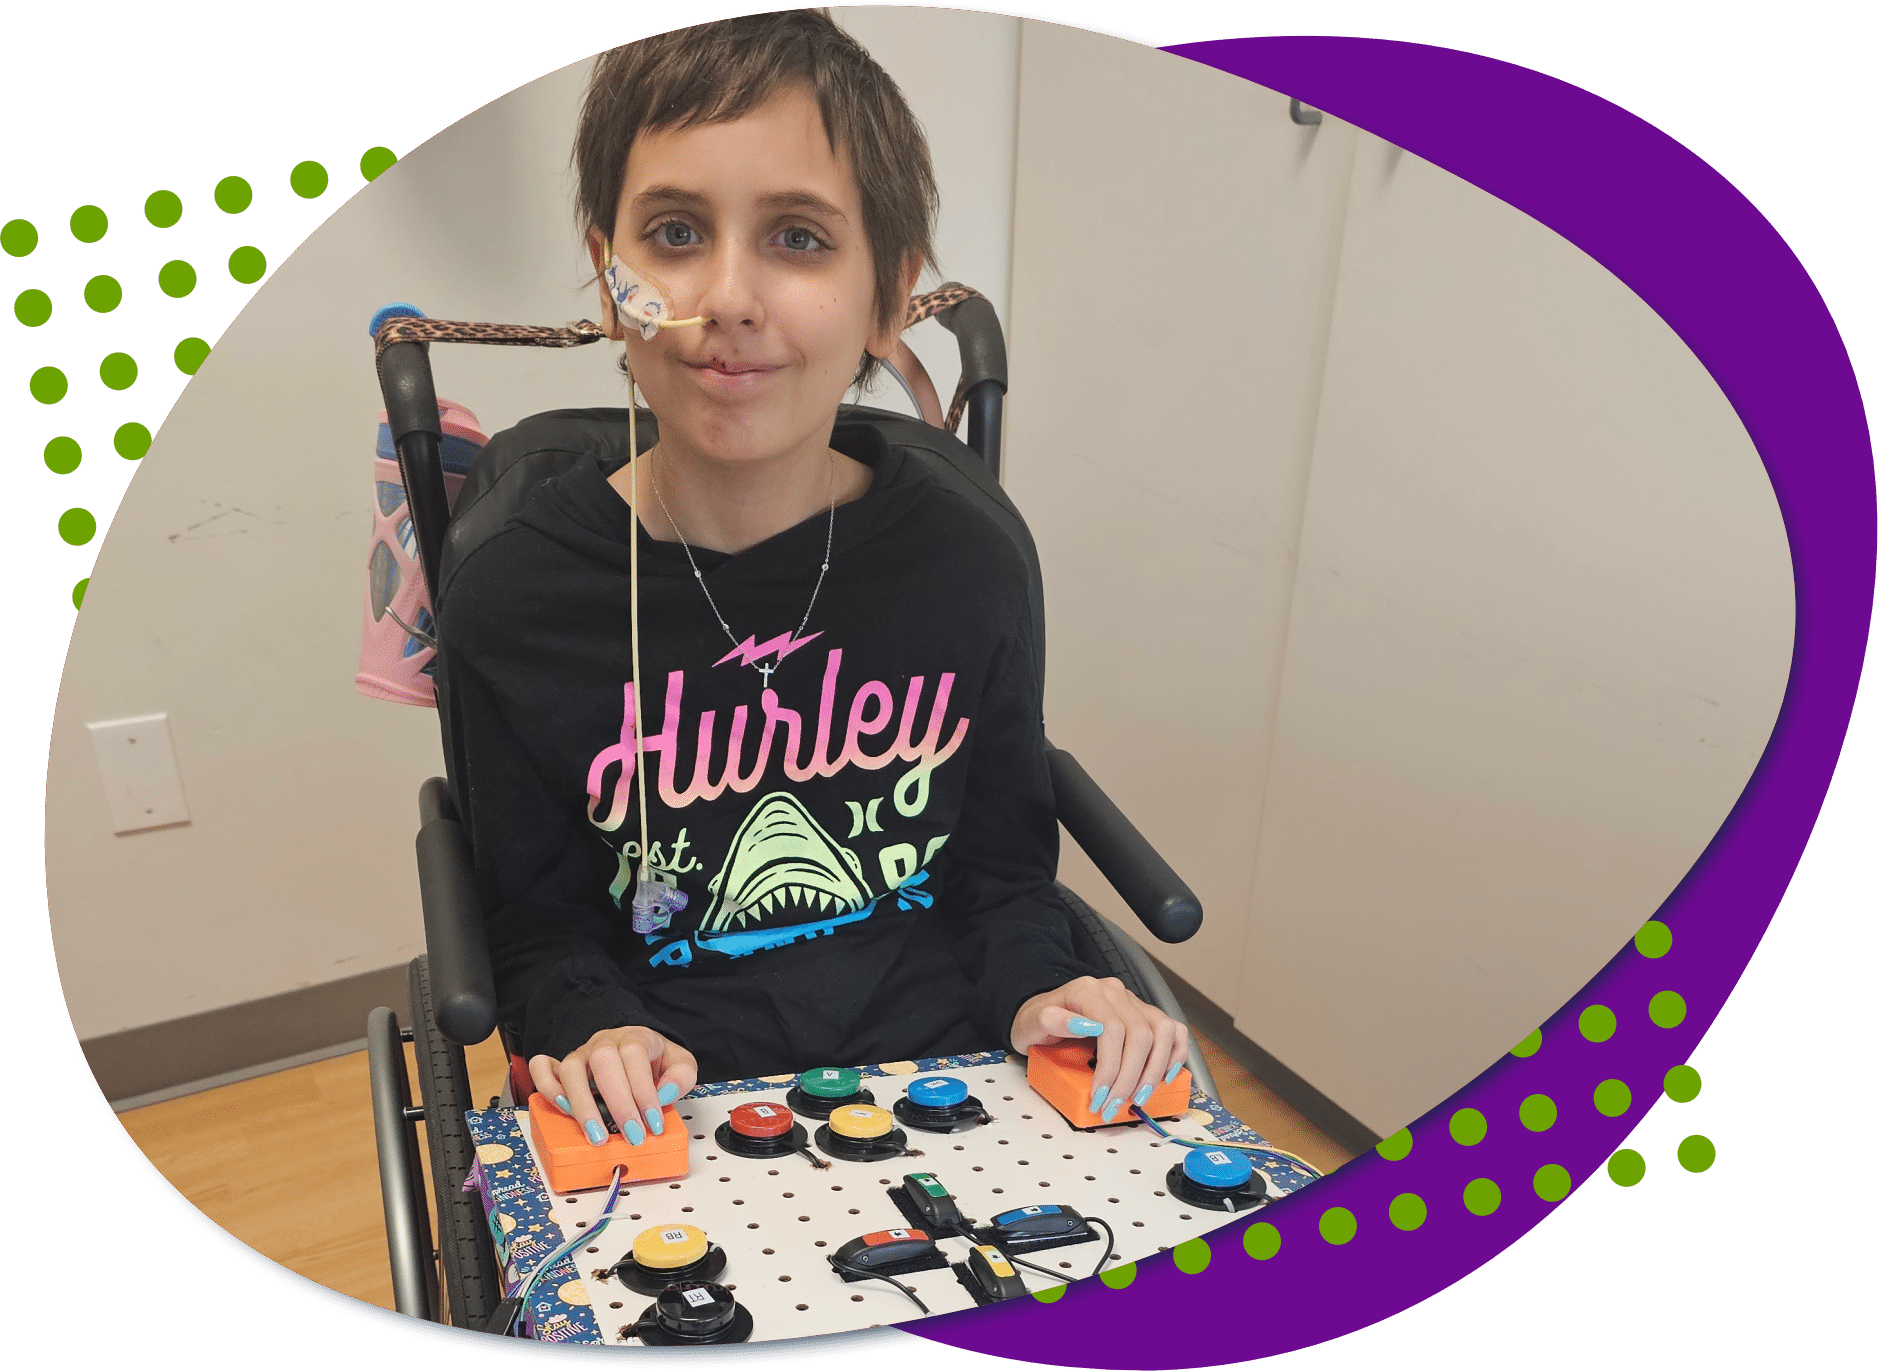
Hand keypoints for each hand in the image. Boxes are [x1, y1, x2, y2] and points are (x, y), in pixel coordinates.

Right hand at [529, 1026, 697, 1147]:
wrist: (636, 1048)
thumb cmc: (655, 1060)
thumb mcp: (679, 1063)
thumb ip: (681, 1076)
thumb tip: (665, 1093)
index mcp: (635, 1037)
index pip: (635, 1055)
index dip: (644, 1091)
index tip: (653, 1123)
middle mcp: (604, 1042)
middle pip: (603, 1061)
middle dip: (619, 1103)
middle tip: (631, 1135)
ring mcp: (580, 1054)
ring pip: (571, 1068)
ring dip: (583, 1105)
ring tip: (597, 1136)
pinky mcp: (562, 1066)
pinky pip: (543, 1067)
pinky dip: (547, 1087)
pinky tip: (562, 1109)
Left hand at [1010, 976, 1190, 1124]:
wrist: (1042, 1013)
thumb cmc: (1037, 1020)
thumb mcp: (1032, 1022)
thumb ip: (1053, 1020)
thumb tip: (1084, 1025)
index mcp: (1088, 991)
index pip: (1112, 1029)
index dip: (1111, 1067)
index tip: (1100, 1095)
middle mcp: (1115, 992)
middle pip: (1139, 1035)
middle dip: (1130, 1077)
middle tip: (1114, 1104)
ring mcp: (1133, 1002)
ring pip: (1161, 1032)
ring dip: (1154, 1070)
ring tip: (1138, 1096)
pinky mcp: (1145, 1015)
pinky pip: (1173, 1030)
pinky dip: (1175, 1053)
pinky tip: (1166, 1075)